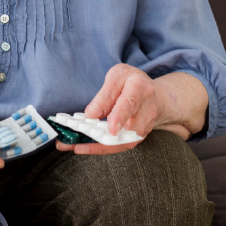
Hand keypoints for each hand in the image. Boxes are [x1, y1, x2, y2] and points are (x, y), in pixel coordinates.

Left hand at [56, 65, 205, 155]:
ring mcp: (145, 126)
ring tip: (76, 146)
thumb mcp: (116, 77)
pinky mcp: (138, 136)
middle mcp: (147, 110)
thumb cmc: (129, 81)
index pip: (130, 103)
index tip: (110, 130)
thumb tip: (91, 115)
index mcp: (139, 88)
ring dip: (99, 147)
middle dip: (104, 140)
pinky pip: (120, 145)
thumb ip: (104, 95)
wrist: (150, 92)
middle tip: (79, 144)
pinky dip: (102, 148)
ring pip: (124, 142)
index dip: (120, 117)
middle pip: (129, 130)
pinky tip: (84, 147)